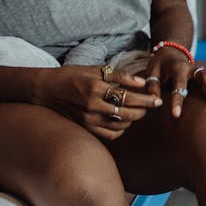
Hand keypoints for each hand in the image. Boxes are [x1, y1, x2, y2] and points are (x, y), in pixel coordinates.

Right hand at [37, 65, 160, 139]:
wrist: (47, 90)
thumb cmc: (72, 76)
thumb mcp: (95, 70)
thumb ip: (120, 76)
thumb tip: (142, 82)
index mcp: (96, 89)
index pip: (128, 97)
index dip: (146, 99)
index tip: (158, 99)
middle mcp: (93, 107)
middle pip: (127, 114)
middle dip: (143, 111)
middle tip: (152, 105)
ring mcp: (88, 120)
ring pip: (119, 126)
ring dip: (133, 120)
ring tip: (139, 111)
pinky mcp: (85, 128)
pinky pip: (109, 135)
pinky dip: (120, 130)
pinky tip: (124, 121)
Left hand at [145, 48, 205, 117]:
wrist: (170, 52)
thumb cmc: (159, 67)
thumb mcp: (151, 73)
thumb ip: (152, 86)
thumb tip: (154, 102)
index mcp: (178, 67)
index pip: (178, 85)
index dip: (177, 100)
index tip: (176, 115)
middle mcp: (193, 68)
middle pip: (204, 77)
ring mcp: (202, 71)